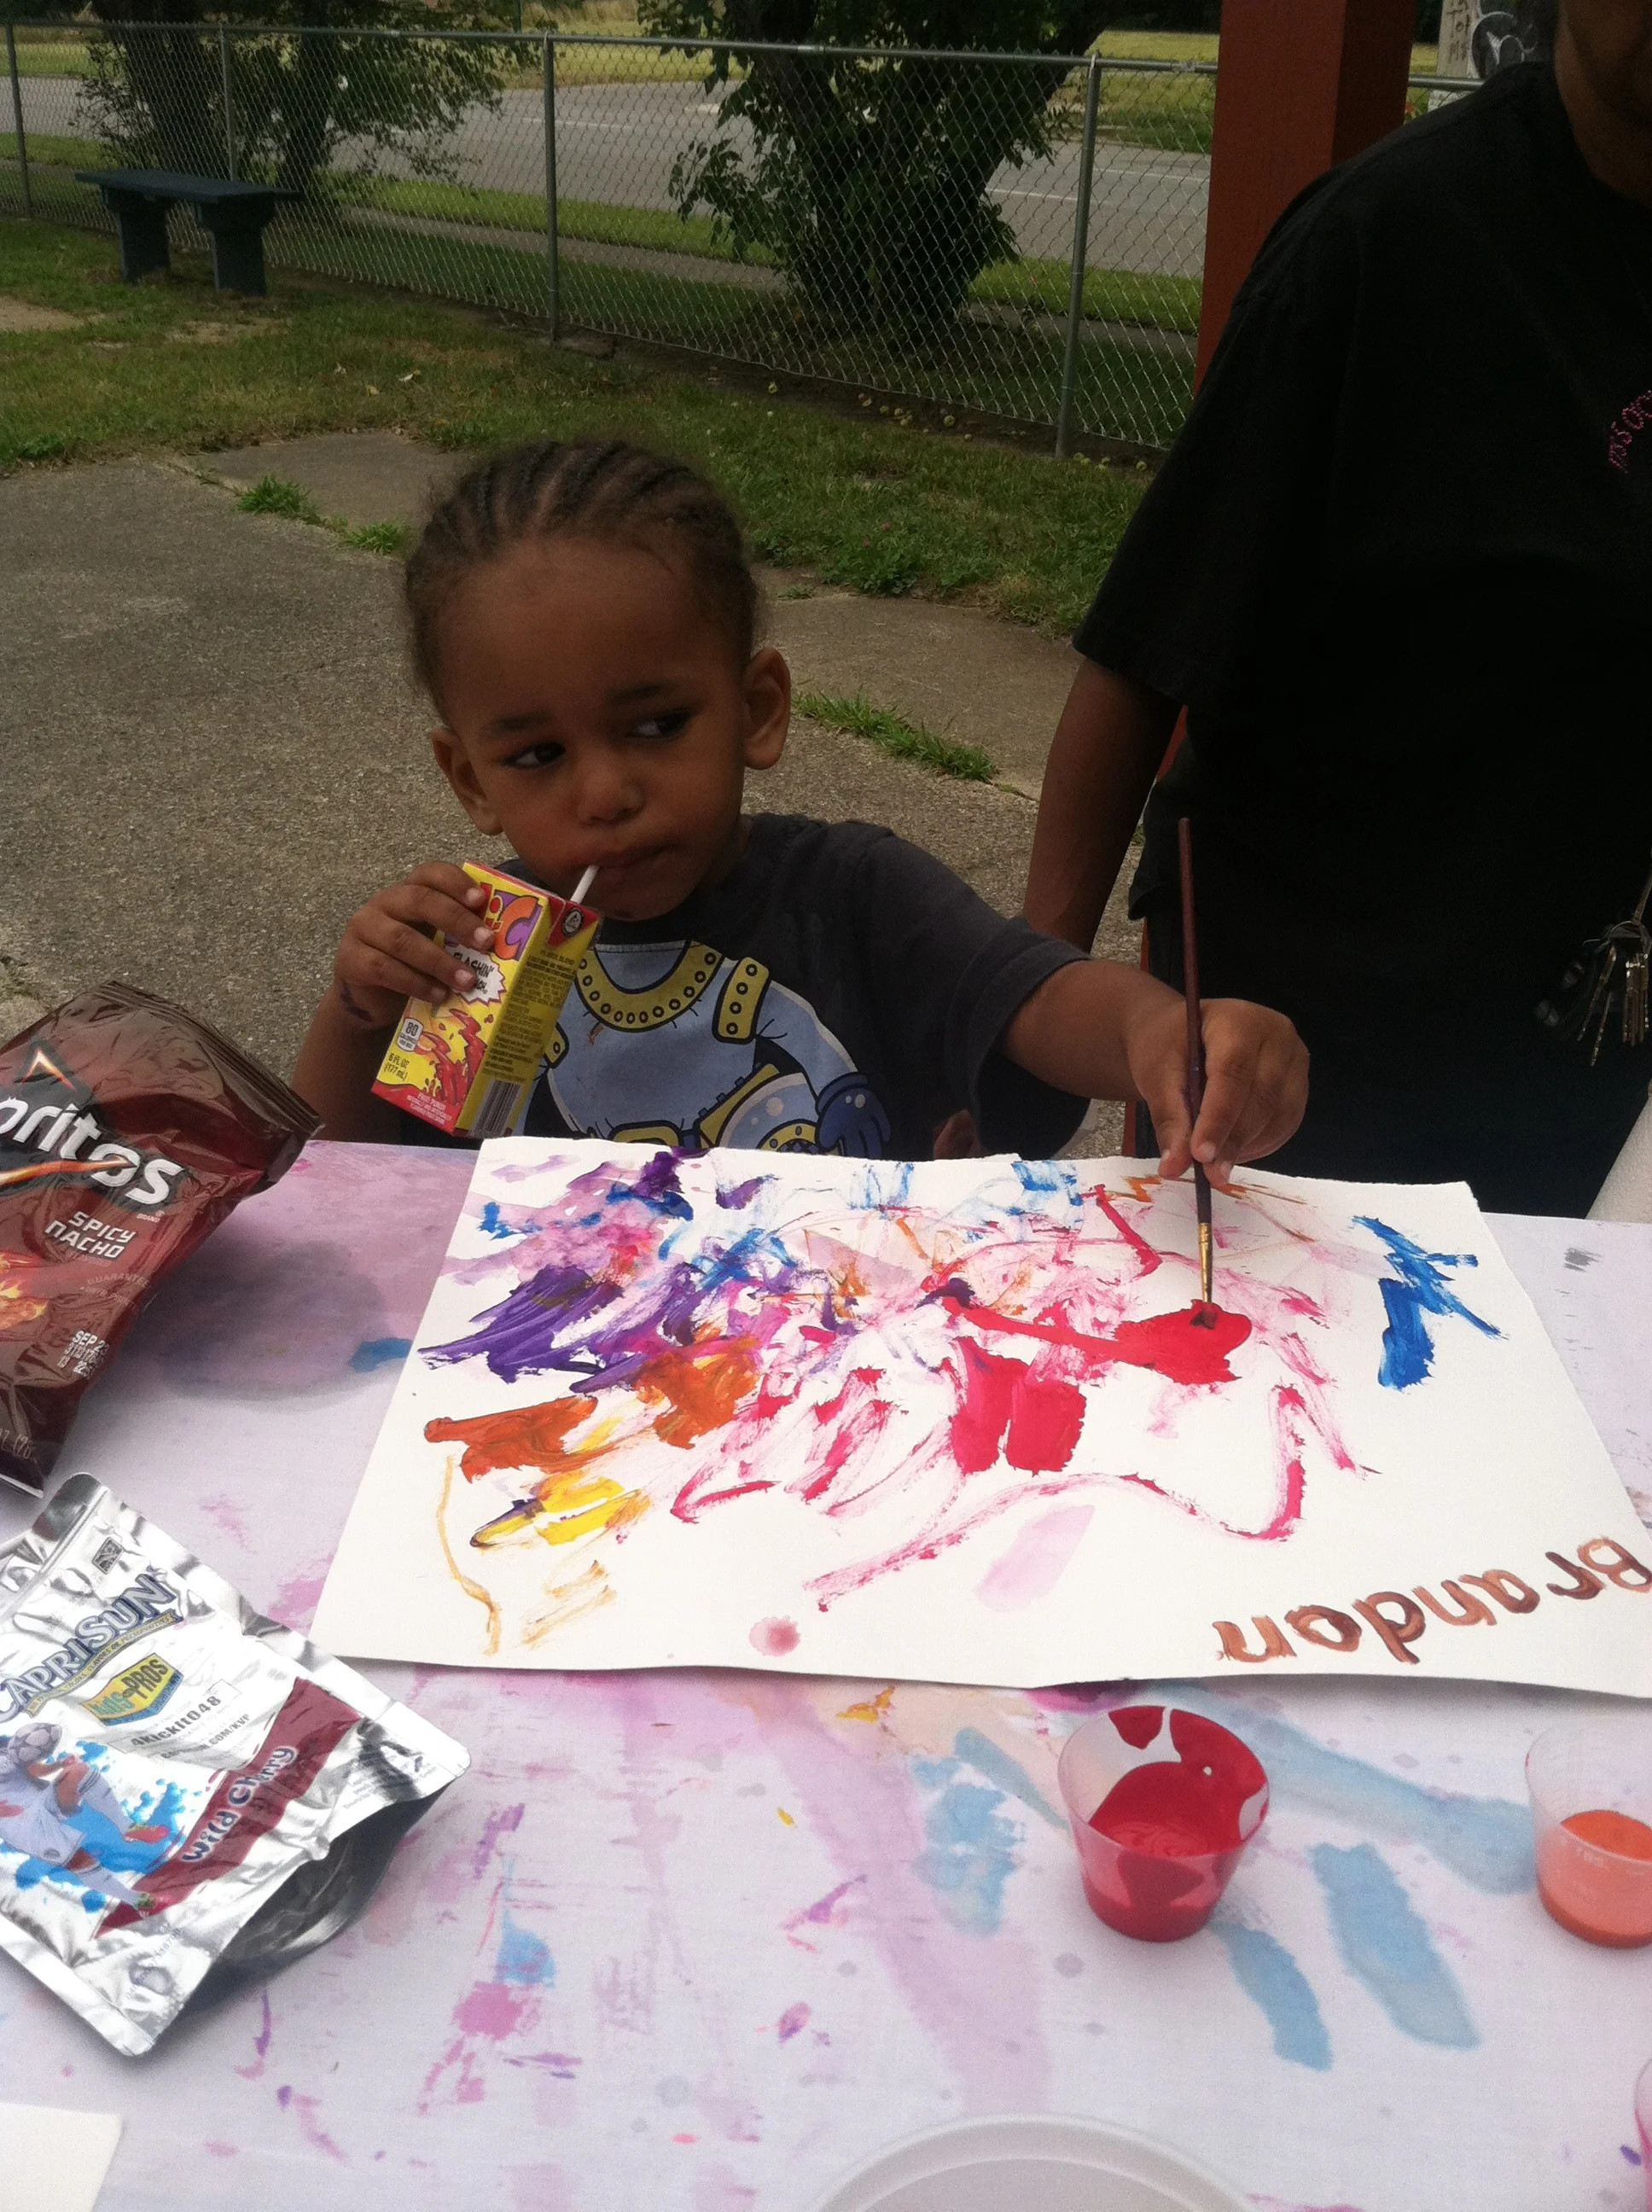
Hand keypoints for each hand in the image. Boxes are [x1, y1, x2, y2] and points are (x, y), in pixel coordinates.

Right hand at [331, 864, 493, 1032]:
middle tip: (487, 943)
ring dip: (440, 961)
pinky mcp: (351, 960)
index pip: (430, 873)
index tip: (482, 900)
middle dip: (457, 920)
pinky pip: (385, 968)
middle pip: (419, 901)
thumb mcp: (437, 944)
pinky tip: (439, 994)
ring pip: (402, 939)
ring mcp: (363, 929)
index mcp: (409, 892)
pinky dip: (416, 983)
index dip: (456, 882)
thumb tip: (511, 942)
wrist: (372, 999)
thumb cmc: (413, 965)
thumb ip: (460, 935)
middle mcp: (384, 903)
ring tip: (468, 981)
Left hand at [1126, 995, 1307, 1181]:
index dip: (1218, 1117)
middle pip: (1262, 1097)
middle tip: (1209, 1174)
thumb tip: (1175, 1167)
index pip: (1233, 1072)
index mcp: (1239, 1019)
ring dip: (1247, 1147)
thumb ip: (1169, 1118)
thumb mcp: (1156, 1074)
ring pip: (1279, 1116)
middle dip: (1233, 1140)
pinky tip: (1233, 1152)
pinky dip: (1259, 1145)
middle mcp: (1277, 1035)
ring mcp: (1294, 1060)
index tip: (1200, 1155)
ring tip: (1215, 1165)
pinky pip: (1286, 1124)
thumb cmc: (1167, 1047)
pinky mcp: (1298, 1085)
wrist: (1182, 1036)